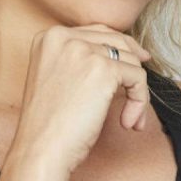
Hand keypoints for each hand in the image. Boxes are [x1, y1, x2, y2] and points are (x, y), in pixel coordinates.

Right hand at [13, 23, 151, 172]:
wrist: (40, 149)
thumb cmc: (48, 124)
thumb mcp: (56, 78)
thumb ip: (79, 59)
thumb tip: (123, 52)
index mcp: (48, 37)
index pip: (96, 32)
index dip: (120, 47)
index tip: (137, 61)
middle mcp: (63, 37)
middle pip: (116, 40)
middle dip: (133, 65)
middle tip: (141, 89)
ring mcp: (83, 50)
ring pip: (131, 60)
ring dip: (136, 92)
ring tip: (129, 119)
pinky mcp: (103, 69)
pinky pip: (138, 78)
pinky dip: (139, 101)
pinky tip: (127, 122)